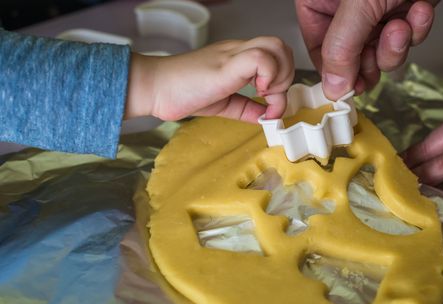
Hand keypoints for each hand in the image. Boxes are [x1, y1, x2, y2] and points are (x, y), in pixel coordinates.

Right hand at [125, 36, 293, 122]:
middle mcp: (238, 50)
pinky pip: (260, 58)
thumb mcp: (223, 104)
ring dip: (279, 75)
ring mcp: (233, 54)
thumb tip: (265, 116)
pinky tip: (256, 91)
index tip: (271, 110)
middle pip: (280, 46)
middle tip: (270, 98)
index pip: (276, 56)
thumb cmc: (181, 92)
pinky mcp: (226, 64)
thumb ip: (245, 108)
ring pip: (275, 46)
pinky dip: (268, 76)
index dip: (283, 83)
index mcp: (237, 58)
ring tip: (263, 94)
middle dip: (286, 76)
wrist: (155, 88)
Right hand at [295, 0, 437, 98]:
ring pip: (380, 52)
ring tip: (402, 23)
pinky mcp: (403, 11)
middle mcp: (345, 8)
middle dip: (370, 58)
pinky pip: (406, 38)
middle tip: (376, 56)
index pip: (318, 49)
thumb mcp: (359, 3)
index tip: (349, 89)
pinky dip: (417, 28)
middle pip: (351, 57)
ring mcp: (376, 11)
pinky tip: (418, 8)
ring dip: (396, 45)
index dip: (335, 72)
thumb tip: (333, 86)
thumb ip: (342, 47)